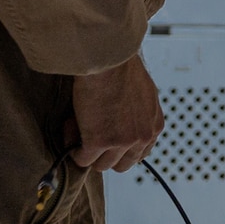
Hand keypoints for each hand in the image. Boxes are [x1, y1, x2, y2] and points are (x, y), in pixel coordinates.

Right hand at [66, 54, 165, 172]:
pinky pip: (82, 158)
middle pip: (121, 165)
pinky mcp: (99, 142)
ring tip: (78, 127)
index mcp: (154, 126)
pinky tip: (70, 128)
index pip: (139, 155)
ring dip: (87, 150)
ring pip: (100, 165)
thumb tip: (121, 126)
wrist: (108, 59)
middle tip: (89, 134)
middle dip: (104, 155)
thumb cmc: (121, 67)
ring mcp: (122, 142)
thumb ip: (138, 115)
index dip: (120, 150)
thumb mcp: (142, 94)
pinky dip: (73, 147)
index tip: (107, 141)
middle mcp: (142, 137)